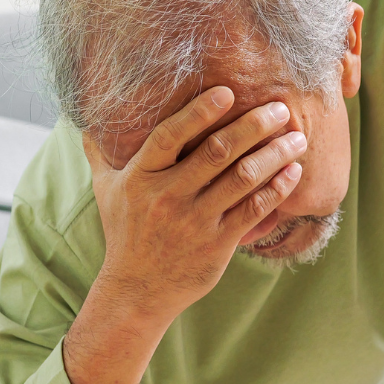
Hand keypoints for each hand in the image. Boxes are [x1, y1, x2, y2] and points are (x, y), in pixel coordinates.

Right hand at [83, 86, 306, 323]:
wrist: (136, 291)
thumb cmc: (125, 234)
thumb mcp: (105, 190)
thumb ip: (100, 152)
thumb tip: (86, 118)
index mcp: (141, 176)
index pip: (169, 135)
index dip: (199, 112)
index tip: (228, 92)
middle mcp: (168, 195)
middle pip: (217, 151)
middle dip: (254, 126)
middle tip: (282, 109)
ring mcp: (195, 220)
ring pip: (242, 178)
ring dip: (274, 155)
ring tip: (297, 139)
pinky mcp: (218, 242)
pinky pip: (254, 209)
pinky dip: (277, 189)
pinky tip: (293, 172)